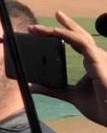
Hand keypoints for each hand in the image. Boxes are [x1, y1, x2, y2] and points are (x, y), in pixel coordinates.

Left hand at [29, 11, 106, 126]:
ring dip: (56, 30)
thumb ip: (52, 90)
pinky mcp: (99, 61)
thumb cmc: (100, 106)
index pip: (75, 42)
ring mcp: (98, 57)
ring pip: (77, 36)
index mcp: (91, 61)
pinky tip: (54, 31)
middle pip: (76, 35)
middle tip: (34, 26)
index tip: (39, 30)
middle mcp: (96, 56)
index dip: (61, 33)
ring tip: (37, 29)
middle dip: (57, 26)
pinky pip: (82, 43)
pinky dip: (67, 35)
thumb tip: (32, 88)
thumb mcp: (70, 95)